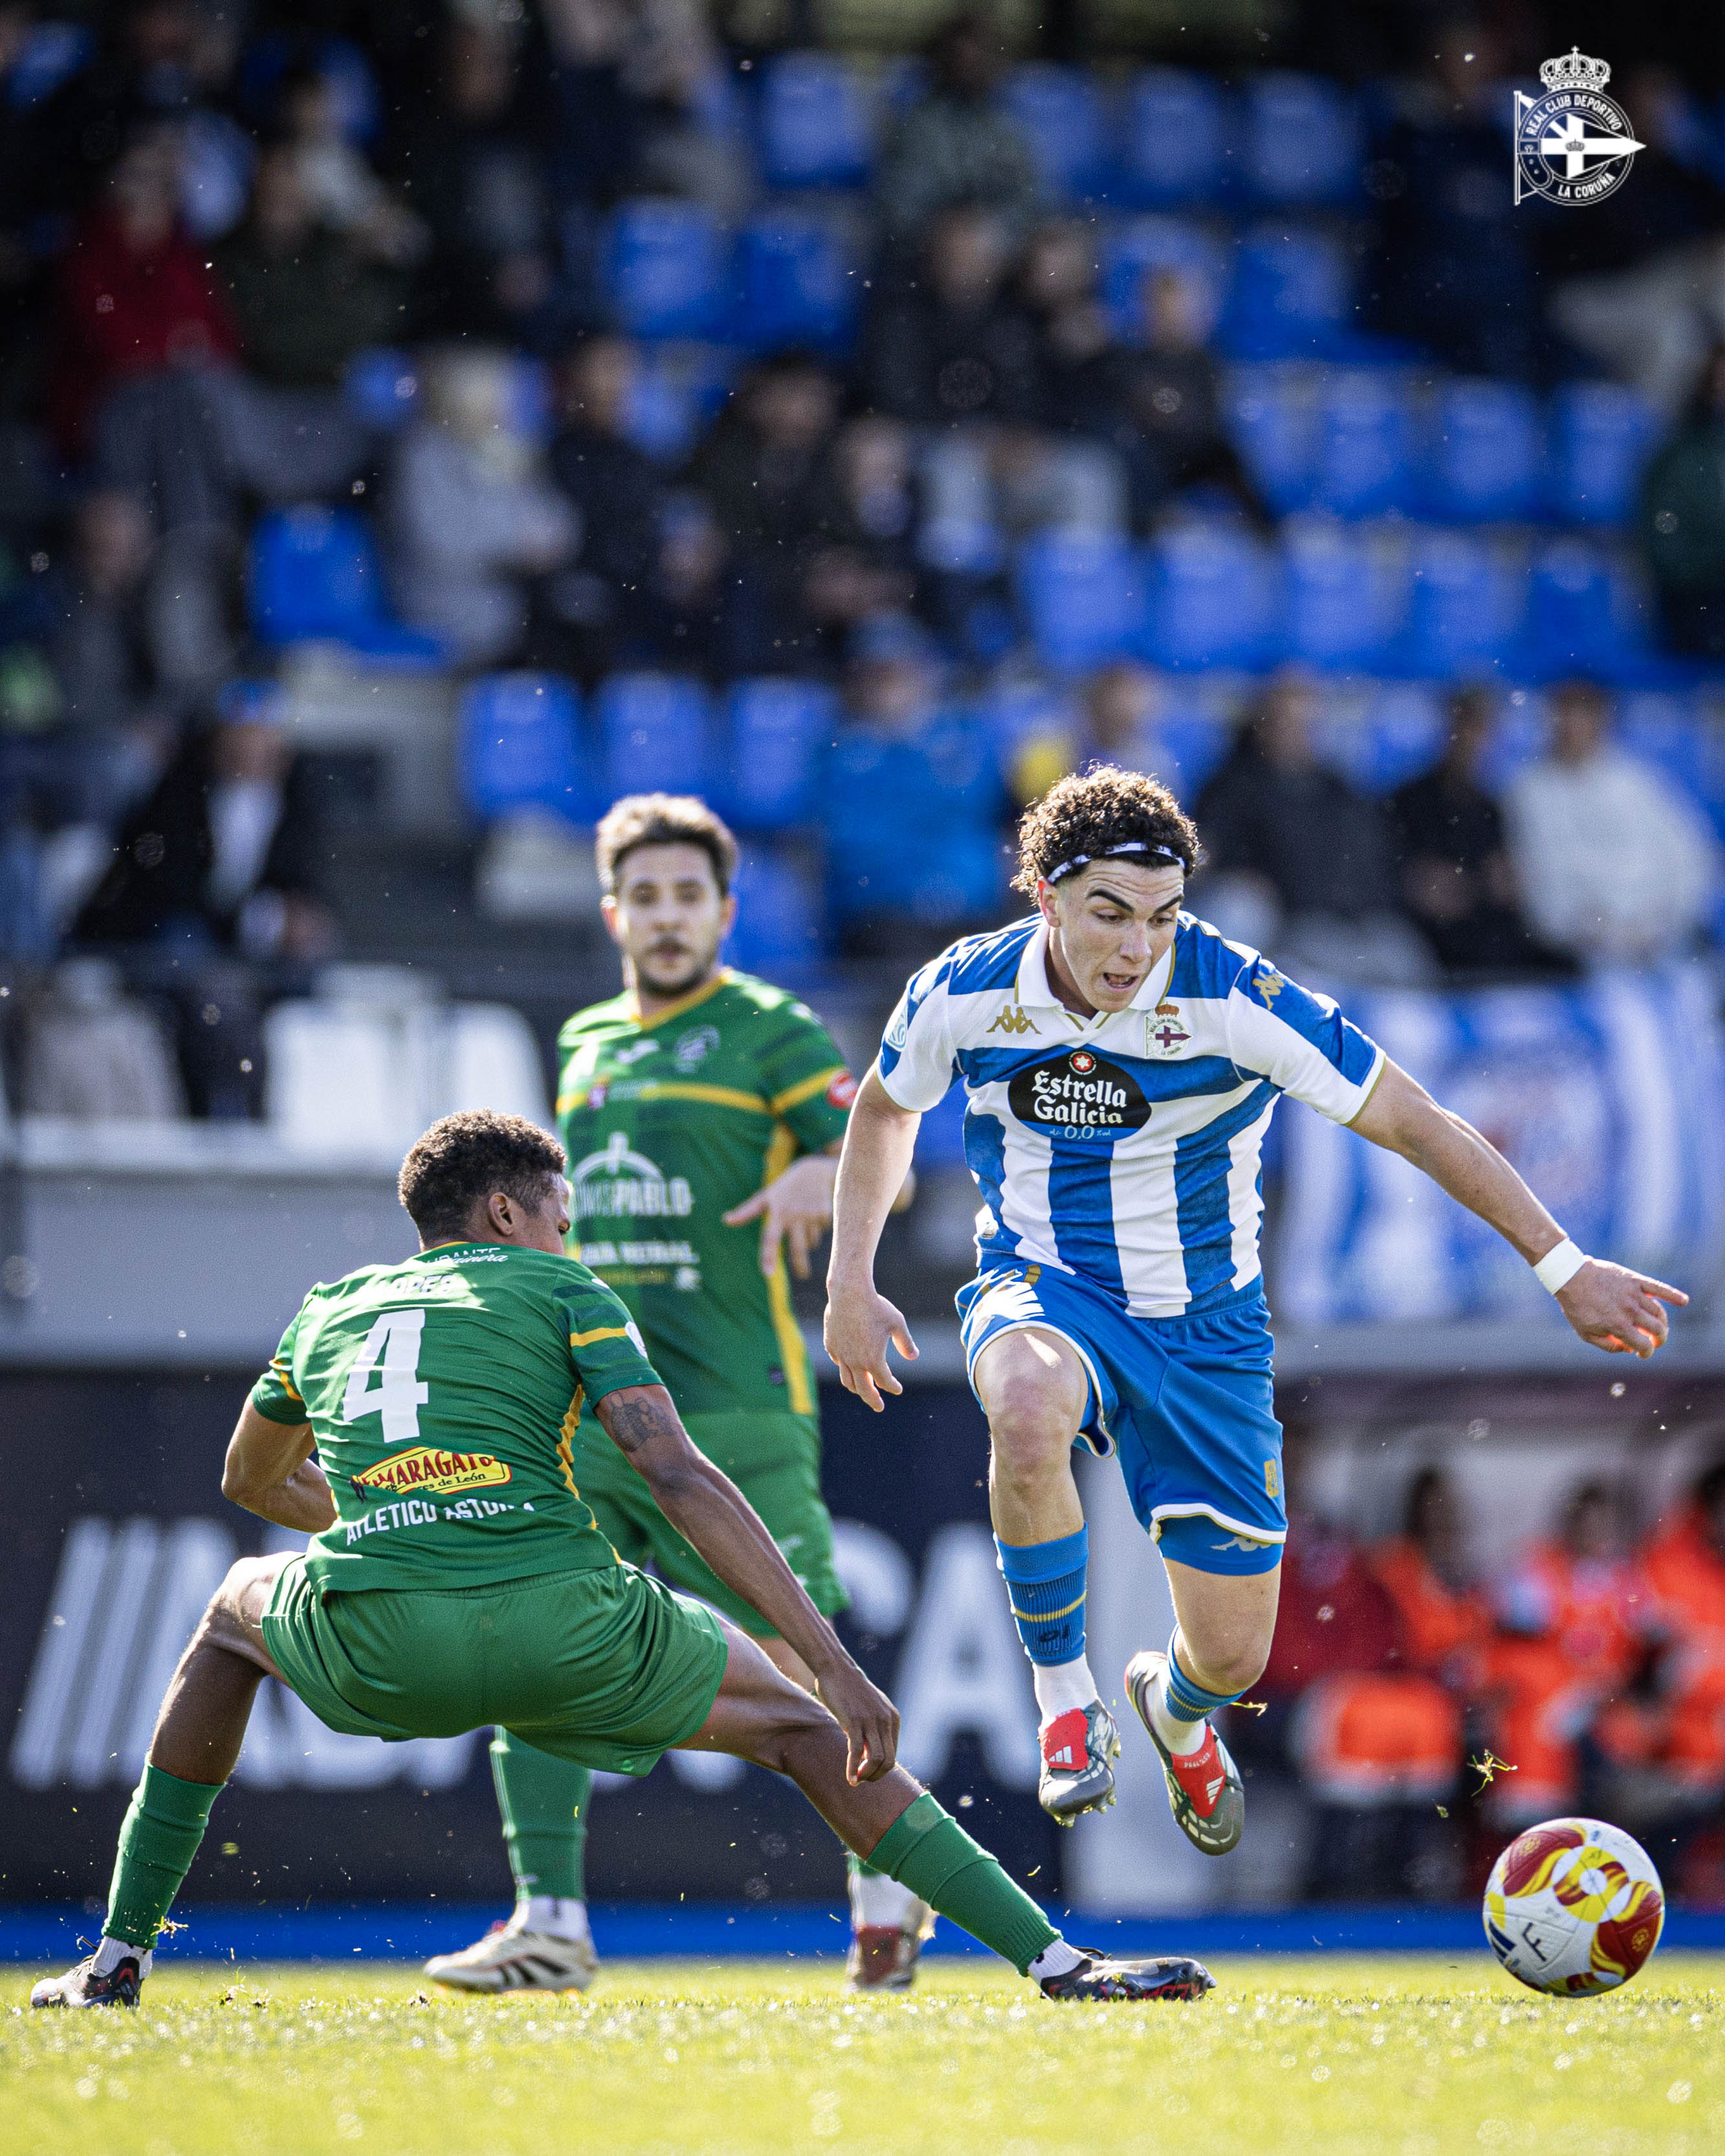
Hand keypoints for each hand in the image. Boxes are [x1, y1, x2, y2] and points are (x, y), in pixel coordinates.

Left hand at [724, 1153, 836, 1278]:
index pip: (771, 1239)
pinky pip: (822, 1232)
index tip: (769, 1274)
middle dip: (801, 1265)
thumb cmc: (784, 1187)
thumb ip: (747, 1211)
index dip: (769, 1257)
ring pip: (811, 1242)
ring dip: (808, 1240)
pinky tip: (815, 1213)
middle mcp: (794, 1215)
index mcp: (777, 1212)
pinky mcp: (825, 1214)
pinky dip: (818, 1229)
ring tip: (805, 1221)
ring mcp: (811, 1215)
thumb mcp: (766, 1196)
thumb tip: (726, 1220)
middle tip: (802, 1276)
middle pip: (797, 1249)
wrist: (813, 1171)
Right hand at [814, 1656, 899, 1782]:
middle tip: (862, 1781)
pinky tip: (848, 1778)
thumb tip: (871, 1752)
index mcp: (892, 1718)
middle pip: (888, 1761)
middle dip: (875, 1776)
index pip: (893, 1754)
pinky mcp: (854, 1721)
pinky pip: (857, 1752)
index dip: (880, 1769)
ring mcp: (871, 1720)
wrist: (836, 1668)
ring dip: (866, 1776)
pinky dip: (853, 1769)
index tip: (866, 1774)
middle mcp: (886, 1720)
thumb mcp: (871, 1707)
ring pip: (876, 1759)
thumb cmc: (850, 1689)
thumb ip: (875, 1726)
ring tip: (855, 1780)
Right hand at [823, 1278, 917, 1410]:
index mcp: (873, 1360)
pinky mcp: (831, 1345)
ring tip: (862, 1390)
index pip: (884, 1382)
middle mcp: (855, 1362)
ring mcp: (841, 1355)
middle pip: (864, 1389)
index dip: (893, 1387)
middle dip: (873, 1400)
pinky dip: (845, 1369)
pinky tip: (849, 1366)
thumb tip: (914, 1357)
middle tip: (879, 1407)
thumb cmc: (876, 1307)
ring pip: (847, 1380)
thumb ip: (906, 1342)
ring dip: (856, 1388)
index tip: (898, 1389)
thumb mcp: (897, 1323)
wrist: (849, 1293)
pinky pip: (838, 1362)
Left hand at [1556, 1259, 1686, 1356]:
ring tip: (1657, 1327)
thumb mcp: (1585, 1333)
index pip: (1644, 1345)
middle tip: (1654, 1341)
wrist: (1570, 1276)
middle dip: (1659, 1339)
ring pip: (1659, 1313)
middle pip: (1658, 1330)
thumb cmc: (1577, 1306)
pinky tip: (1683, 1301)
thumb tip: (1629, 1349)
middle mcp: (1629, 1310)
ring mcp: (1634, 1294)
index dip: (1647, 1353)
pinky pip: (1659, 1288)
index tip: (1643, 1353)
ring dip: (1662, 1323)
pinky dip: (1673, 1295)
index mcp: (1618, 1325)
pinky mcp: (1635, 1280)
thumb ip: (1609, 1346)